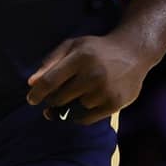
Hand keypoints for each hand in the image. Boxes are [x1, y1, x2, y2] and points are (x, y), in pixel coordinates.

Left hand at [26, 33, 152, 124]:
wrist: (133, 52)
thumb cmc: (97, 50)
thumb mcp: (73, 46)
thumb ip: (50, 62)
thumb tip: (32, 83)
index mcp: (80, 57)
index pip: (50, 81)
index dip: (37, 93)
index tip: (31, 99)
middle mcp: (93, 74)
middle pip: (59, 98)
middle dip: (53, 99)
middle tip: (57, 95)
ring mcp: (105, 91)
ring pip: (73, 110)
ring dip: (70, 105)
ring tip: (79, 93)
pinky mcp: (114, 104)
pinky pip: (86, 119)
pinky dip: (80, 115)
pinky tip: (84, 103)